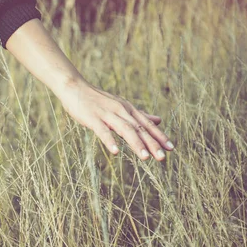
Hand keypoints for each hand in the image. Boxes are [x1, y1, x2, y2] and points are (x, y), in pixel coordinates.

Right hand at [57, 79, 173, 160]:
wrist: (75, 88)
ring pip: (124, 129)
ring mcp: (106, 114)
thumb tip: (158, 120)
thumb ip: (139, 115)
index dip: (159, 136)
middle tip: (163, 158)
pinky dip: (110, 140)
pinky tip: (115, 152)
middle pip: (139, 128)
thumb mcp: (121, 106)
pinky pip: (102, 131)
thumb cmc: (97, 100)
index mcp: (128, 109)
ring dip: (136, 144)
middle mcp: (120, 111)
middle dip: (152, 143)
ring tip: (146, 158)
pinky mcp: (92, 118)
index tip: (172, 148)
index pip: (147, 124)